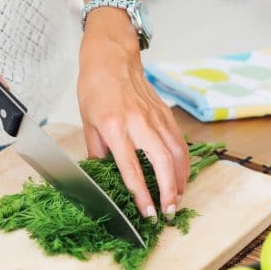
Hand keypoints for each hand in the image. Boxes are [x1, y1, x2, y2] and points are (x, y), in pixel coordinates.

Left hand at [77, 11, 187, 218]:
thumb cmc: (95, 87)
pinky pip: (179, 142)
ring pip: (176, 153)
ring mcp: (155, 117)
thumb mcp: (87, 122)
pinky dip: (183, 163)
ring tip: (177, 199)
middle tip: (169, 211)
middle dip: (168, 191)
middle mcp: (138, 122)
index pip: (131, 168)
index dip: (141, 194)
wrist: (112, 56)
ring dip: (179, 180)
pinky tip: (181, 177)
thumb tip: (103, 178)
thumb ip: (97, 152)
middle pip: (161, 162)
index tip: (147, 213)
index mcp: (114, 127)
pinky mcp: (165, 113)